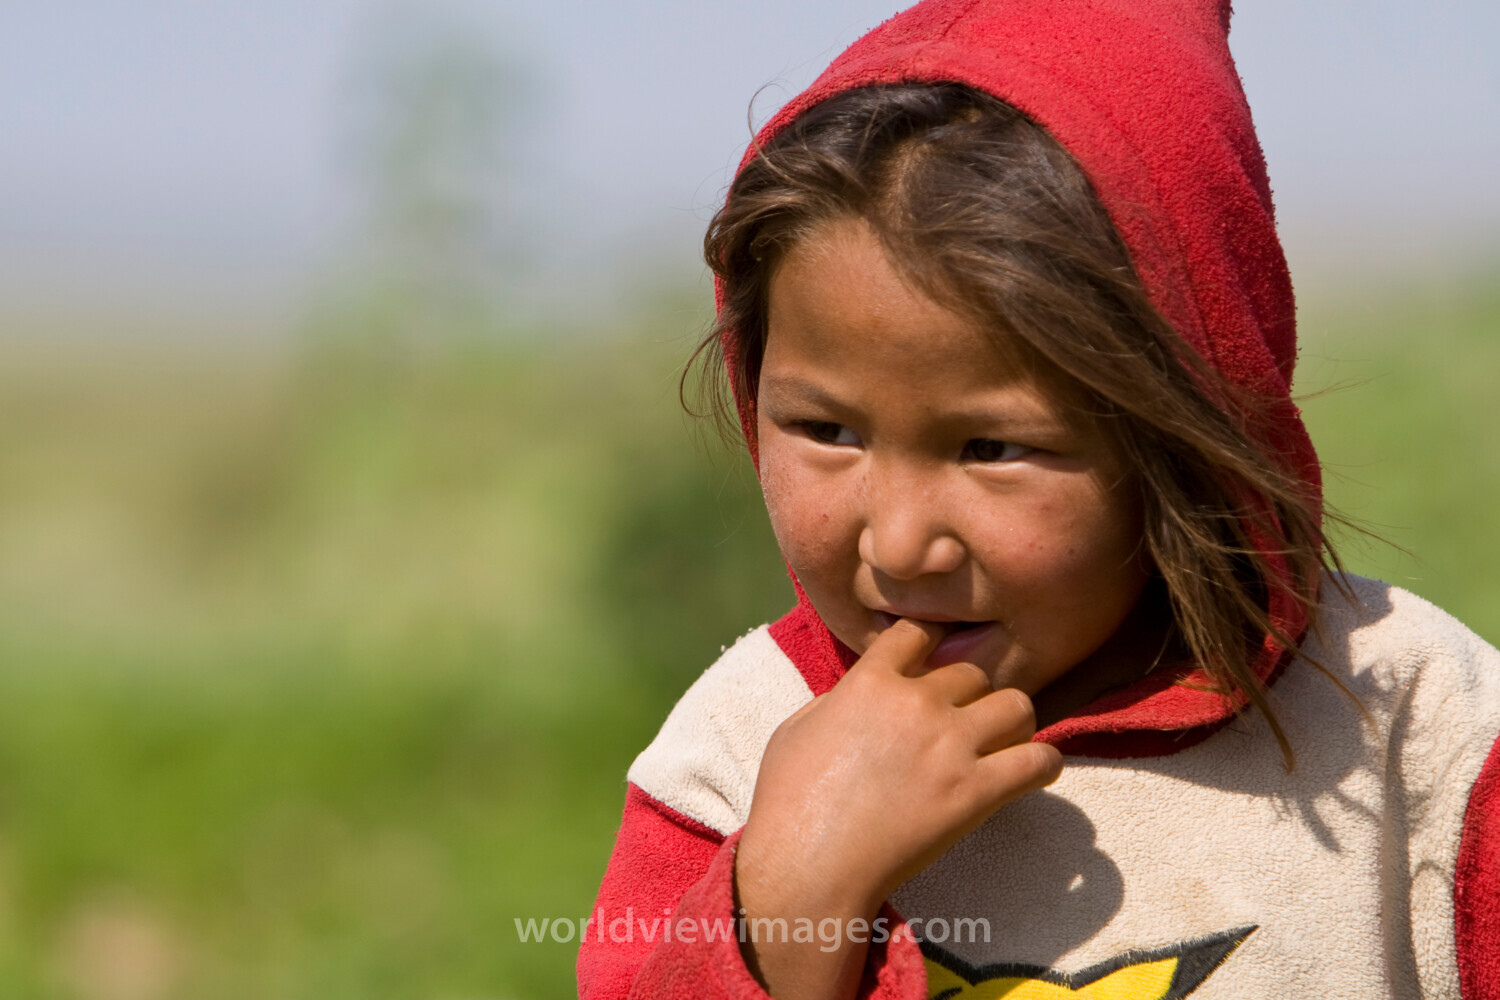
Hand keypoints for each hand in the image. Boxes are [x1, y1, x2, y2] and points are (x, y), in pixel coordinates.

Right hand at [734, 618, 1062, 999]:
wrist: (807, 866)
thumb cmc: (787, 803)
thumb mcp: (796, 730)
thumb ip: (837, 701)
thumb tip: (860, 694)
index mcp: (869, 681)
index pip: (918, 632)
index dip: (929, 644)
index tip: (935, 663)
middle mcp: (915, 702)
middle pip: (973, 670)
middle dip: (971, 694)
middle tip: (966, 721)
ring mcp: (950, 745)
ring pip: (1017, 704)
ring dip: (1013, 722)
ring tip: (1003, 743)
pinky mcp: (975, 791)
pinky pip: (1039, 760)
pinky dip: (1043, 764)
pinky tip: (1031, 773)